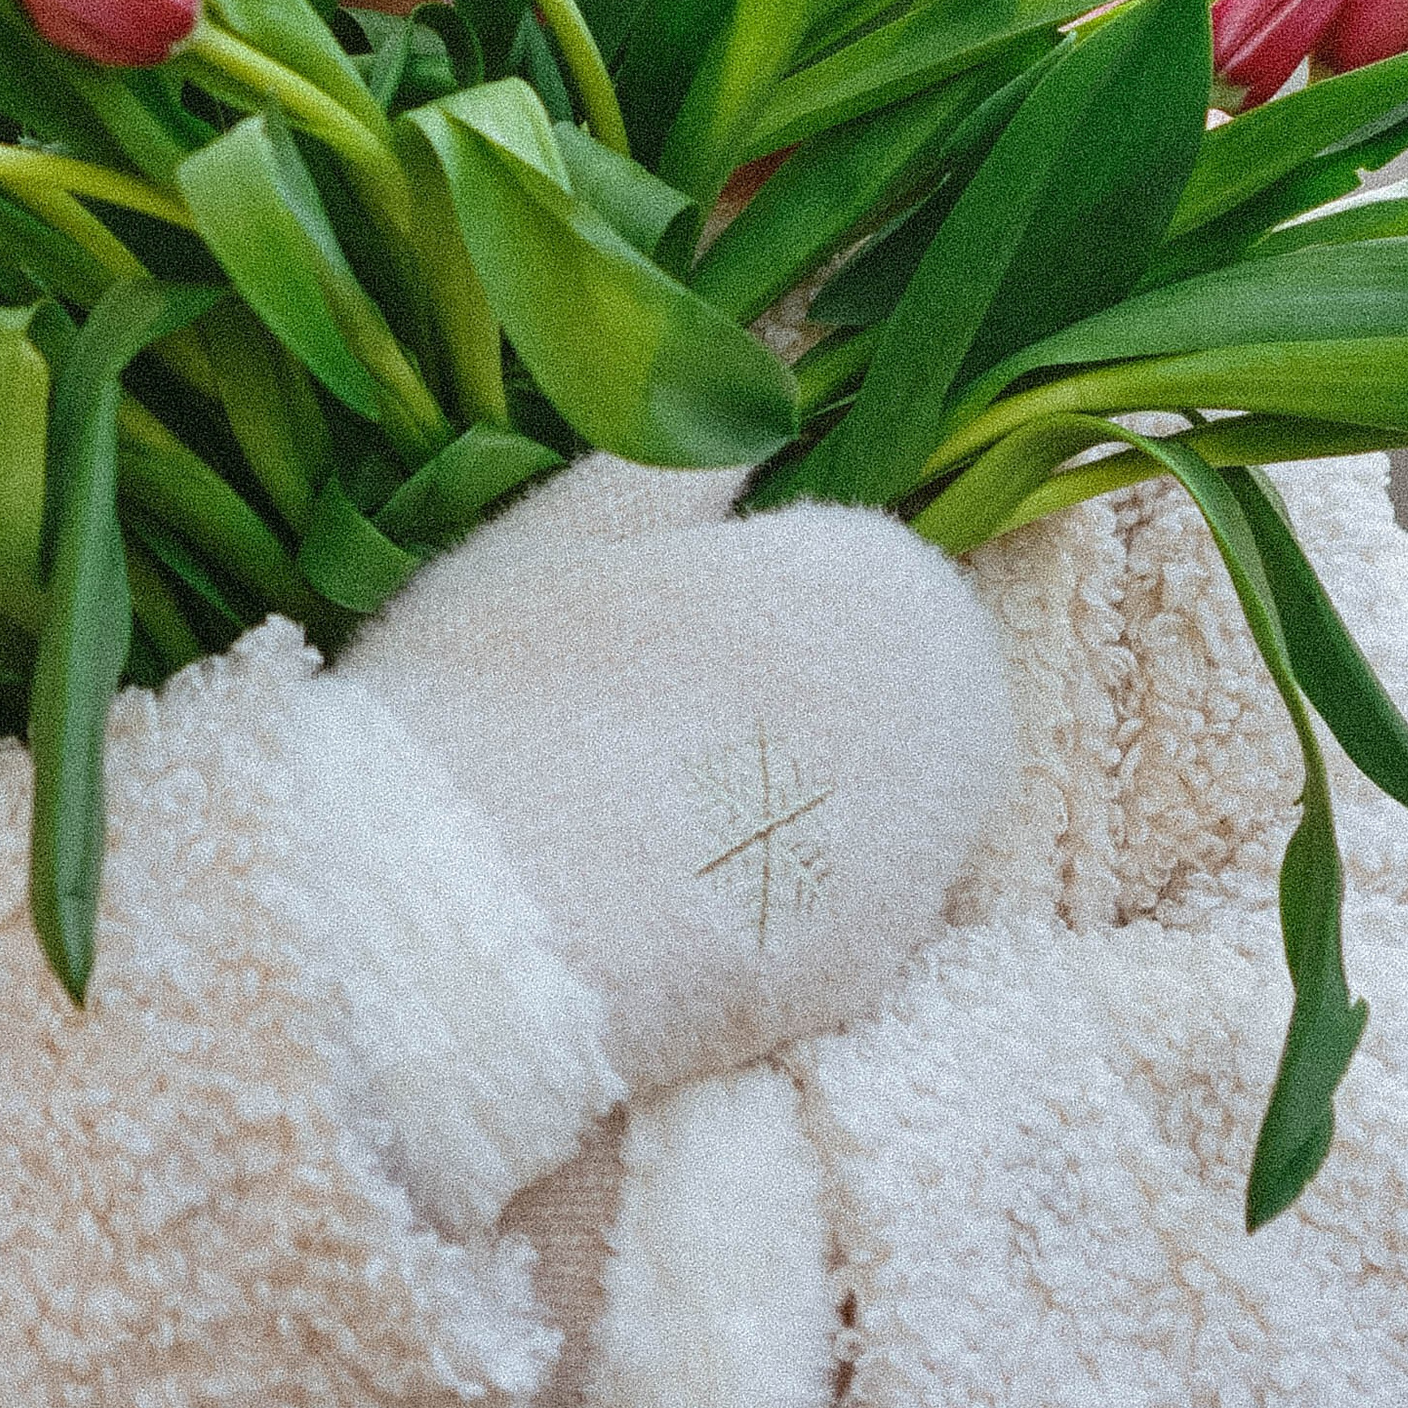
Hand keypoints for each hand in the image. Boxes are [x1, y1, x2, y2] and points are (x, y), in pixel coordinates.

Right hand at [332, 452, 1014, 1097]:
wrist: (460, 939)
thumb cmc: (502, 696)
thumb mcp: (574, 526)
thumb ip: (686, 461)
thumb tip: (748, 419)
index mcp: (889, 588)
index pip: (854, 567)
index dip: (740, 596)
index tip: (643, 631)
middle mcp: (947, 729)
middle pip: (876, 690)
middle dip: (782, 702)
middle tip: (634, 726)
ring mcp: (916, 871)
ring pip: (858, 806)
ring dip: (772, 803)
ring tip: (630, 816)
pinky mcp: (864, 988)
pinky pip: (825, 912)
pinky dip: (756, 902)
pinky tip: (646, 904)